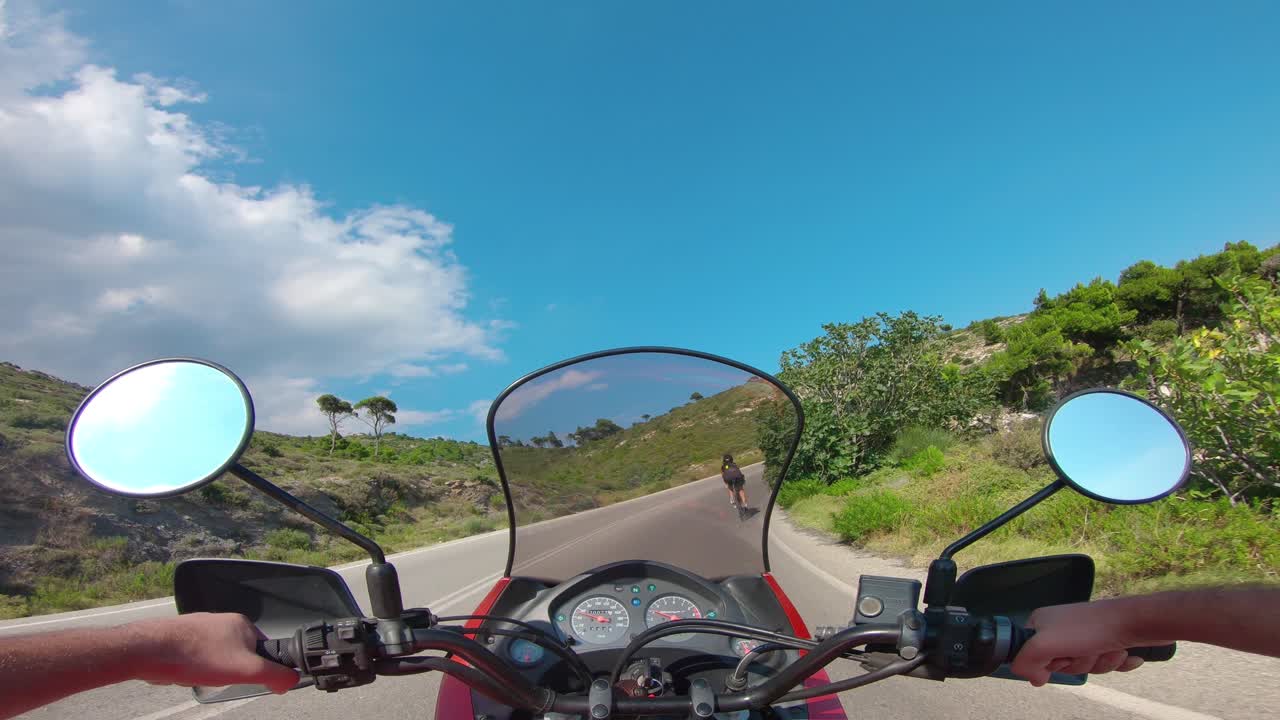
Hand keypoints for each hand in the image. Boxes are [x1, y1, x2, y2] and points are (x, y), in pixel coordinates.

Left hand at [129, 613, 298, 693]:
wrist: (152, 650)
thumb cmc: (200, 655)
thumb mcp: (246, 669)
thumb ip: (274, 674)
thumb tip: (293, 680)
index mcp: (242, 624)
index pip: (263, 648)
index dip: (260, 667)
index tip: (250, 679)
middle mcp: (223, 622)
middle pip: (240, 653)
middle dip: (232, 671)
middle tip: (223, 680)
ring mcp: (201, 628)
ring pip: (217, 656)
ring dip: (213, 670)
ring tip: (203, 676)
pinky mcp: (183, 638)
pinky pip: (198, 657)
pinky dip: (196, 668)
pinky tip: (188, 673)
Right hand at [1011, 600, 1154, 685]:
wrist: (1133, 621)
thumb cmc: (1088, 629)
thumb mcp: (1046, 644)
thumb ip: (1026, 661)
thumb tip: (1031, 678)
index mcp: (1042, 623)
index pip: (1031, 654)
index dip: (1047, 662)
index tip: (1059, 658)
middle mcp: (1061, 627)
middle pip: (1061, 663)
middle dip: (1078, 664)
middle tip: (1085, 651)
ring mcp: (1084, 634)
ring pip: (1084, 665)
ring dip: (1098, 663)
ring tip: (1107, 649)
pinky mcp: (1105, 641)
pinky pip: (1104, 662)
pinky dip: (1114, 662)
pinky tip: (1123, 654)